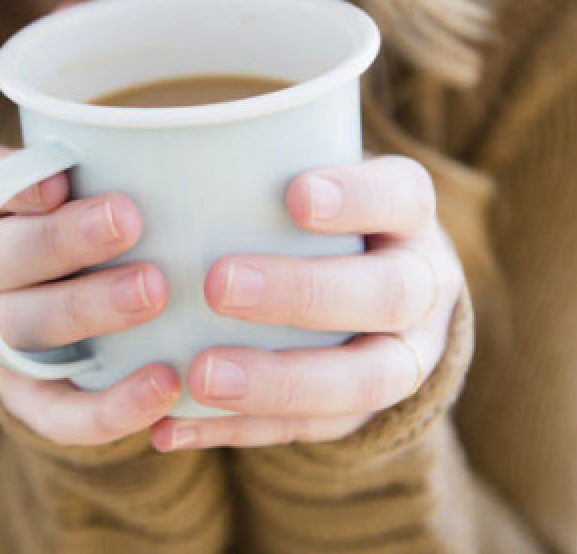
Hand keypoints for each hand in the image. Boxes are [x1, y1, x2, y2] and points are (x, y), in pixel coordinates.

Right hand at [0, 143, 183, 445]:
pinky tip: (165, 384)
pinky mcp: (26, 398)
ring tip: (154, 290)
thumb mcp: (108, 185)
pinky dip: (109, 405)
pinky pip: (56, 412)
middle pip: (1, 254)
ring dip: (87, 307)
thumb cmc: (110, 231)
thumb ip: (128, 162)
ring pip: (24, 326)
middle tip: (129, 220)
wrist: (92, 328)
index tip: (60, 177)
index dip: (10, 182)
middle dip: (63, 238)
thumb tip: (201, 136)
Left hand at [148, 155, 465, 451]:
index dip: (357, 197)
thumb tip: (153, 144)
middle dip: (303, 292)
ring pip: (360, 381)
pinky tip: (174, 425)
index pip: (401, 197)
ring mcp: (403, 358)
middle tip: (219, 284)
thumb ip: (263, 161)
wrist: (376, 296)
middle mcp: (422, 288)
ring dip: (277, 381)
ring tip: (200, 375)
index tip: (294, 194)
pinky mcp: (364, 414)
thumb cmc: (317, 218)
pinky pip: (309, 432)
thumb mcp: (315, 175)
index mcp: (409, 216)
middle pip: (384, 294)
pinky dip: (238, 431)